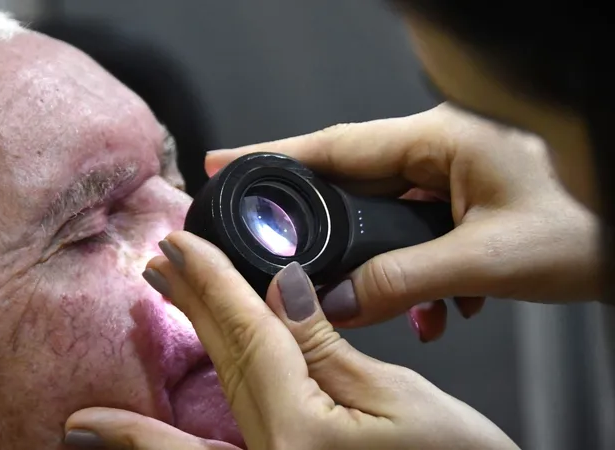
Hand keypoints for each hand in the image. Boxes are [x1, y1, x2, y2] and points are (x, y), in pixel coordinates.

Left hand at [64, 232, 517, 448]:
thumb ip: (325, 348)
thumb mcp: (401, 399)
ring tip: (165, 295)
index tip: (180, 243)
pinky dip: (159, 439)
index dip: (214, 282)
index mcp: (301, 431)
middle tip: (160, 259)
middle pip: (226, 360)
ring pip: (222, 391)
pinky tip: (120, 425)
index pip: (249, 335)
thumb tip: (280, 289)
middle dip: (193, 301)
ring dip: (193, 338)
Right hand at [206, 103, 600, 340]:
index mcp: (440, 139)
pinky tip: (442, 308)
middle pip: (355, 183)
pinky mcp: (467, 199)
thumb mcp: (488, 258)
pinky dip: (421, 273)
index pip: (337, 145)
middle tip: (287, 257)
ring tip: (407, 309)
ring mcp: (455, 173)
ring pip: (389, 217)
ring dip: (386, 267)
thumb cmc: (590, 223)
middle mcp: (441, 149)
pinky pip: (420, 232)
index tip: (227, 163)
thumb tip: (338, 300)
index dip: (274, 155)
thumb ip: (404, 280)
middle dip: (328, 231)